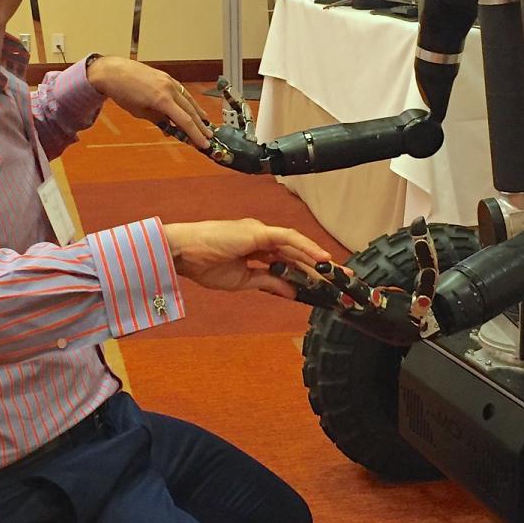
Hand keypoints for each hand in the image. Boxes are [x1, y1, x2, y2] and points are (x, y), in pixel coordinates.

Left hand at [86, 56, 214, 147]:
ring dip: (198, 113)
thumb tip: (170, 128)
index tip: (203, 144)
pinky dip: (189, 102)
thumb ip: (158, 120)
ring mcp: (169, 81)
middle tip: (208, 137)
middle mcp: (169, 89)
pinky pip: (182, 92)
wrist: (113, 71)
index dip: (195, 134)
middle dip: (200, 126)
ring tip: (205, 124)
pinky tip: (192, 108)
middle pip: (191, 111)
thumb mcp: (139, 112)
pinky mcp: (167, 77)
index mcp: (162, 100)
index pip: (185, 121)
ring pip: (189, 100)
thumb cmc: (122, 92)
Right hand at [163, 219, 333, 297]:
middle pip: (297, 253)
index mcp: (254, 249)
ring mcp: (260, 233)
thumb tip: (291, 290)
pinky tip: (322, 259)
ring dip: (318, 260)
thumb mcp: (242, 281)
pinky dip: (306, 247)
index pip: (287, 261)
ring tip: (339, 273)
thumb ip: (267, 282)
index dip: (306, 272)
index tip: (323, 285)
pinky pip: (288, 239)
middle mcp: (260, 237)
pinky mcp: (258, 232)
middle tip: (341, 281)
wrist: (182, 253)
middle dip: (319, 268)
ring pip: (297, 246)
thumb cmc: (203, 264)